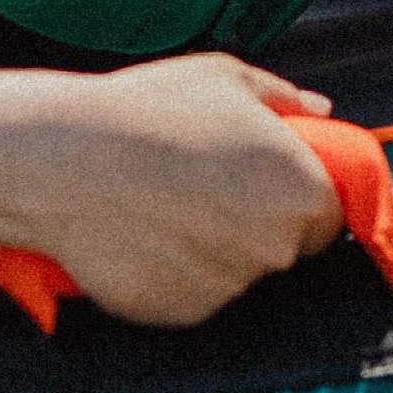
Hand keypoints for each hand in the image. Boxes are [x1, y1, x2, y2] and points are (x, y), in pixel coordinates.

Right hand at [45, 53, 345, 327]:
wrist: (66, 162)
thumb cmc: (150, 112)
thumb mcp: (225, 79)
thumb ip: (284, 98)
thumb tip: (320, 110)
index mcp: (302, 191)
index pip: (327, 217)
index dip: (298, 201)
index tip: (262, 184)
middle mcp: (276, 248)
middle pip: (283, 249)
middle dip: (255, 225)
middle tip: (203, 189)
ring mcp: (229, 285)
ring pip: (235, 274)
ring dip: (213, 250)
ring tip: (164, 206)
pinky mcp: (183, 313)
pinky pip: (192, 295)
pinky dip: (175, 274)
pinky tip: (142, 236)